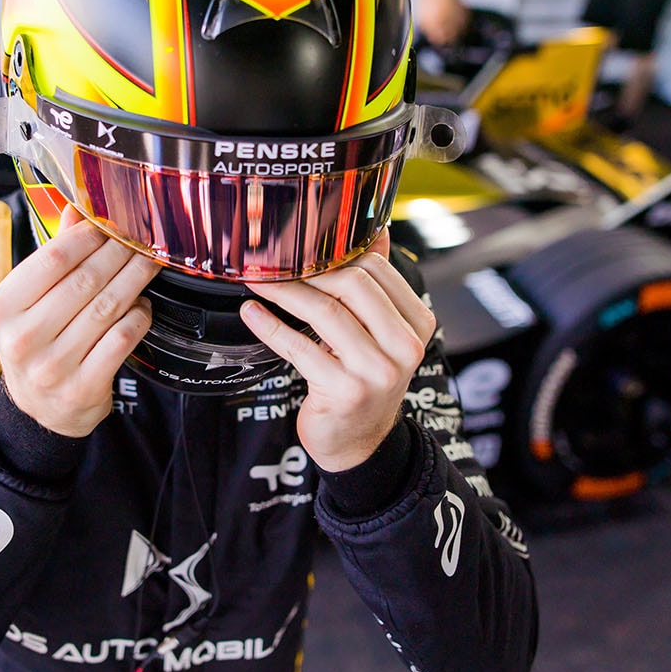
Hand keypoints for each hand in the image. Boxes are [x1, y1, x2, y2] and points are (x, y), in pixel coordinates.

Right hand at [0, 206, 157, 436]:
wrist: (40, 412)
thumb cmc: (36, 345)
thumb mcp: (28, 303)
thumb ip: (51, 258)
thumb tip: (78, 210)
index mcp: (2, 310)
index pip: (52, 259)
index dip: (89, 236)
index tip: (110, 224)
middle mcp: (23, 339)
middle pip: (85, 280)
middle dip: (119, 254)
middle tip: (140, 240)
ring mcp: (53, 366)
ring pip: (107, 307)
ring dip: (135, 280)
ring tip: (147, 265)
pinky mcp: (83, 386)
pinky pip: (121, 339)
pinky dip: (138, 317)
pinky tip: (142, 305)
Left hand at [240, 234, 435, 472]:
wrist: (358, 441)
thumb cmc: (364, 378)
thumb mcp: (380, 332)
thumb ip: (376, 285)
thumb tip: (372, 230)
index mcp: (418, 324)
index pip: (377, 271)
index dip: (336, 256)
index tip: (303, 251)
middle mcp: (405, 347)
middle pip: (353, 286)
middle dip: (309, 271)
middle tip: (275, 265)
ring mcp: (377, 372)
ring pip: (325, 313)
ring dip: (285, 293)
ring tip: (258, 283)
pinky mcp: (344, 391)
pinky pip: (299, 346)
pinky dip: (270, 326)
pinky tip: (252, 312)